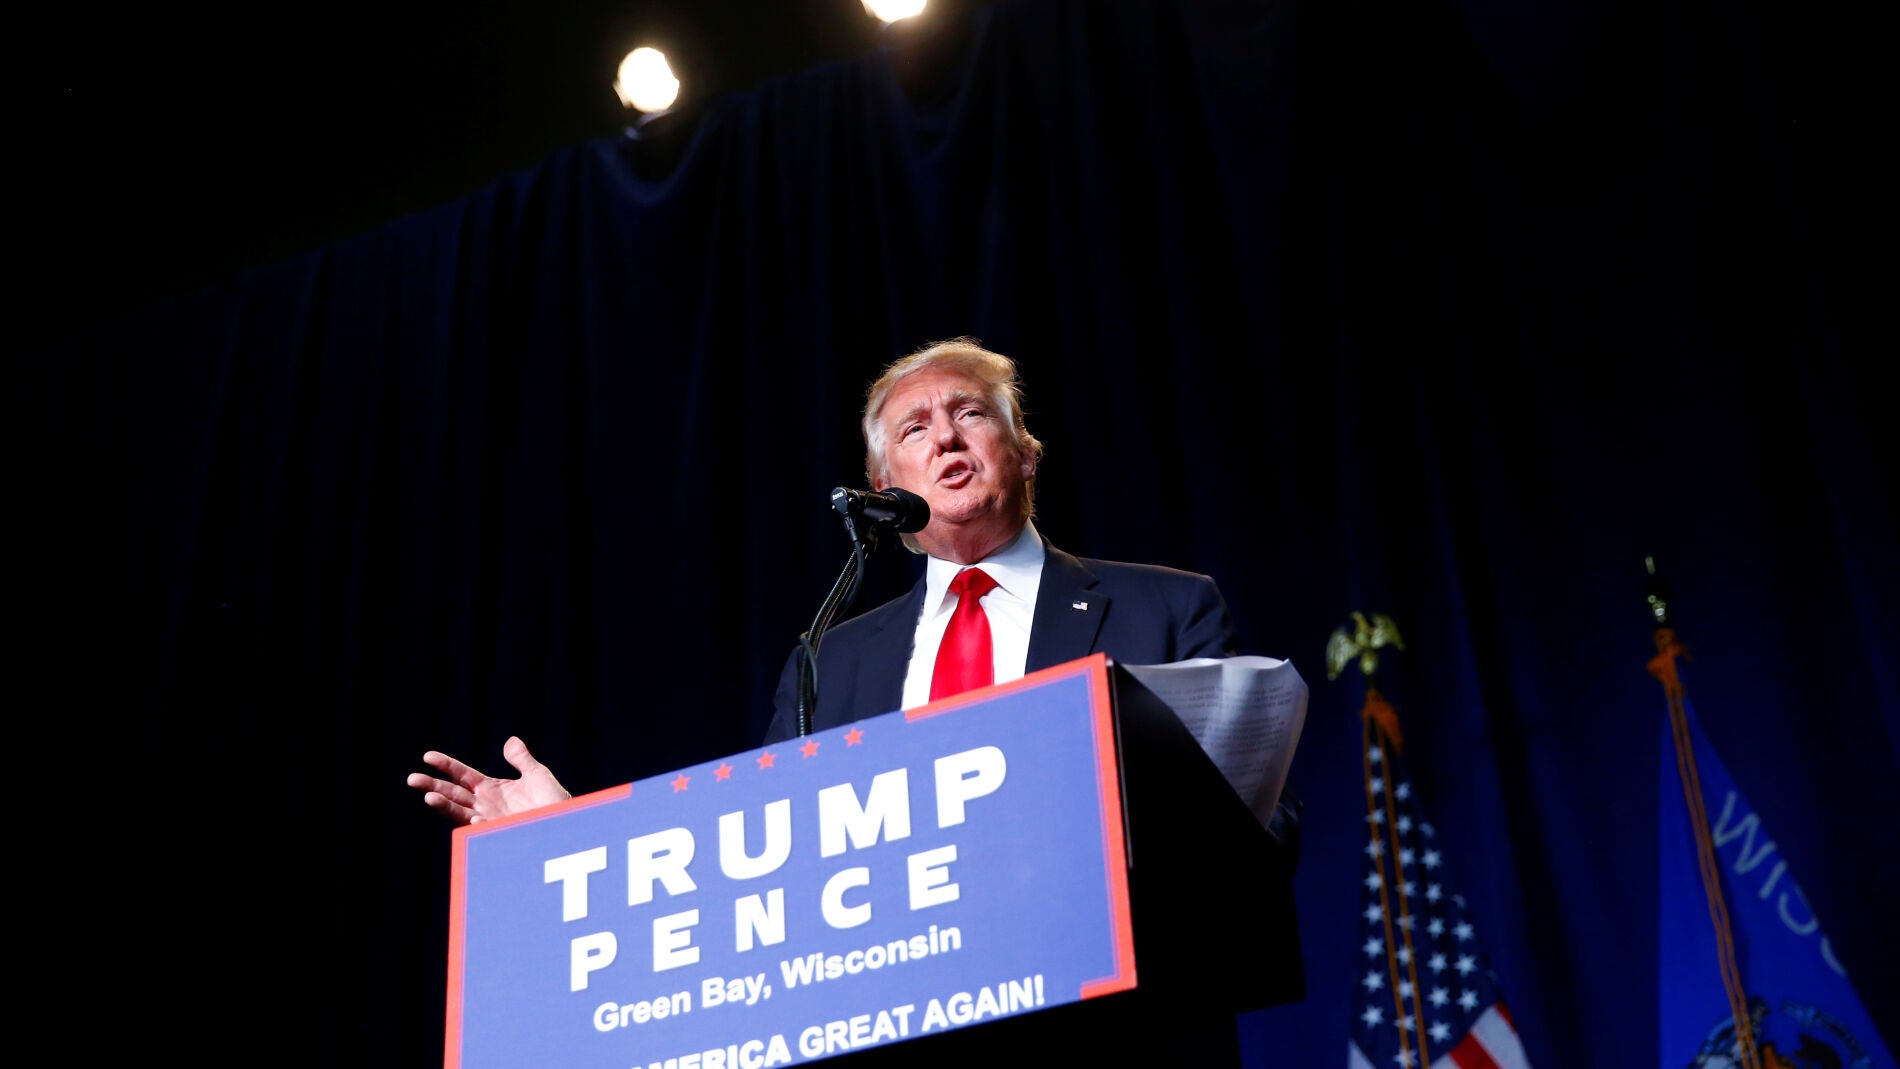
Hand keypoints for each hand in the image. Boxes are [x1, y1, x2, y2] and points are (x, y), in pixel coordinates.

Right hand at [406, 736, 570, 825]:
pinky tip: (474, 818)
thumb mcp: (537, 775)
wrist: (566, 825)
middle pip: (452, 793)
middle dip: (432, 786)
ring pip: (460, 812)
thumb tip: (510, 740)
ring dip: (444, 806)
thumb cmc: (554, 801)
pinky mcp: (499, 833)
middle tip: (412, 778)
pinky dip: (477, 824)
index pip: (462, 774)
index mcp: (491, 788)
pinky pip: (483, 829)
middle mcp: (485, 805)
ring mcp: (490, 820)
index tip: (427, 756)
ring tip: (429, 797)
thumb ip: (521, 759)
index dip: (445, 765)